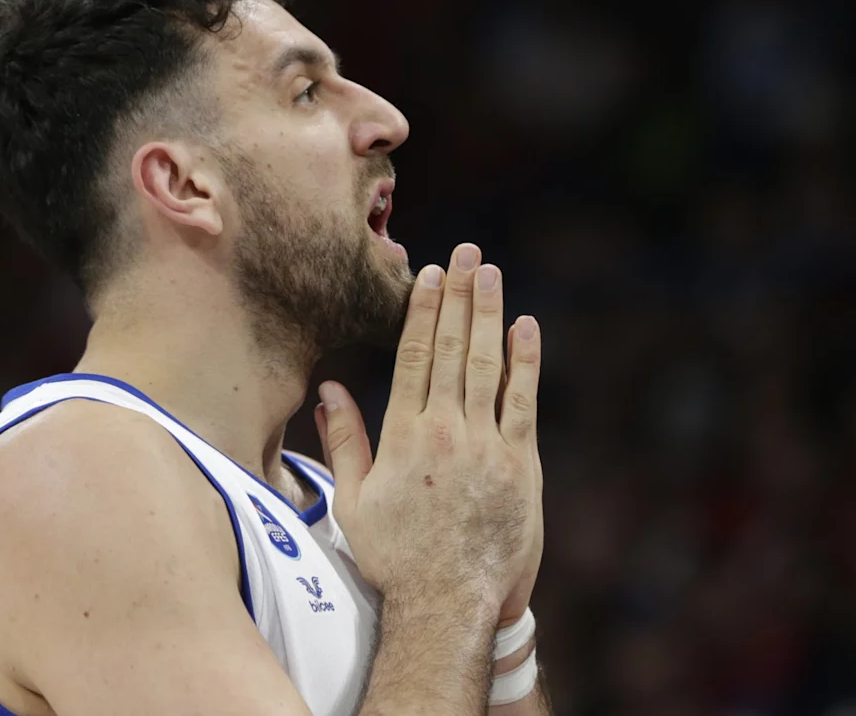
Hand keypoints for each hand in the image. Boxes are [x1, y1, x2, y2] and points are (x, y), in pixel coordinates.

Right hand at [315, 244, 542, 615]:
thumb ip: (344, 441)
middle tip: (467, 253)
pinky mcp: (521, 465)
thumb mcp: (352, 502)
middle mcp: (445, 431)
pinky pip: (524, 402)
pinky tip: (526, 328)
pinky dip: (526, 363)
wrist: (448, 603)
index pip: (414, 356)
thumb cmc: (395, 557)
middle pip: (452, 348)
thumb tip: (329, 389)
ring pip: (488, 365)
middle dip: (459, 296)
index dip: (423, 311)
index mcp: (403, 436)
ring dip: (490, 316)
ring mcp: (487, 446)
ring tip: (491, 274)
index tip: (430, 275)